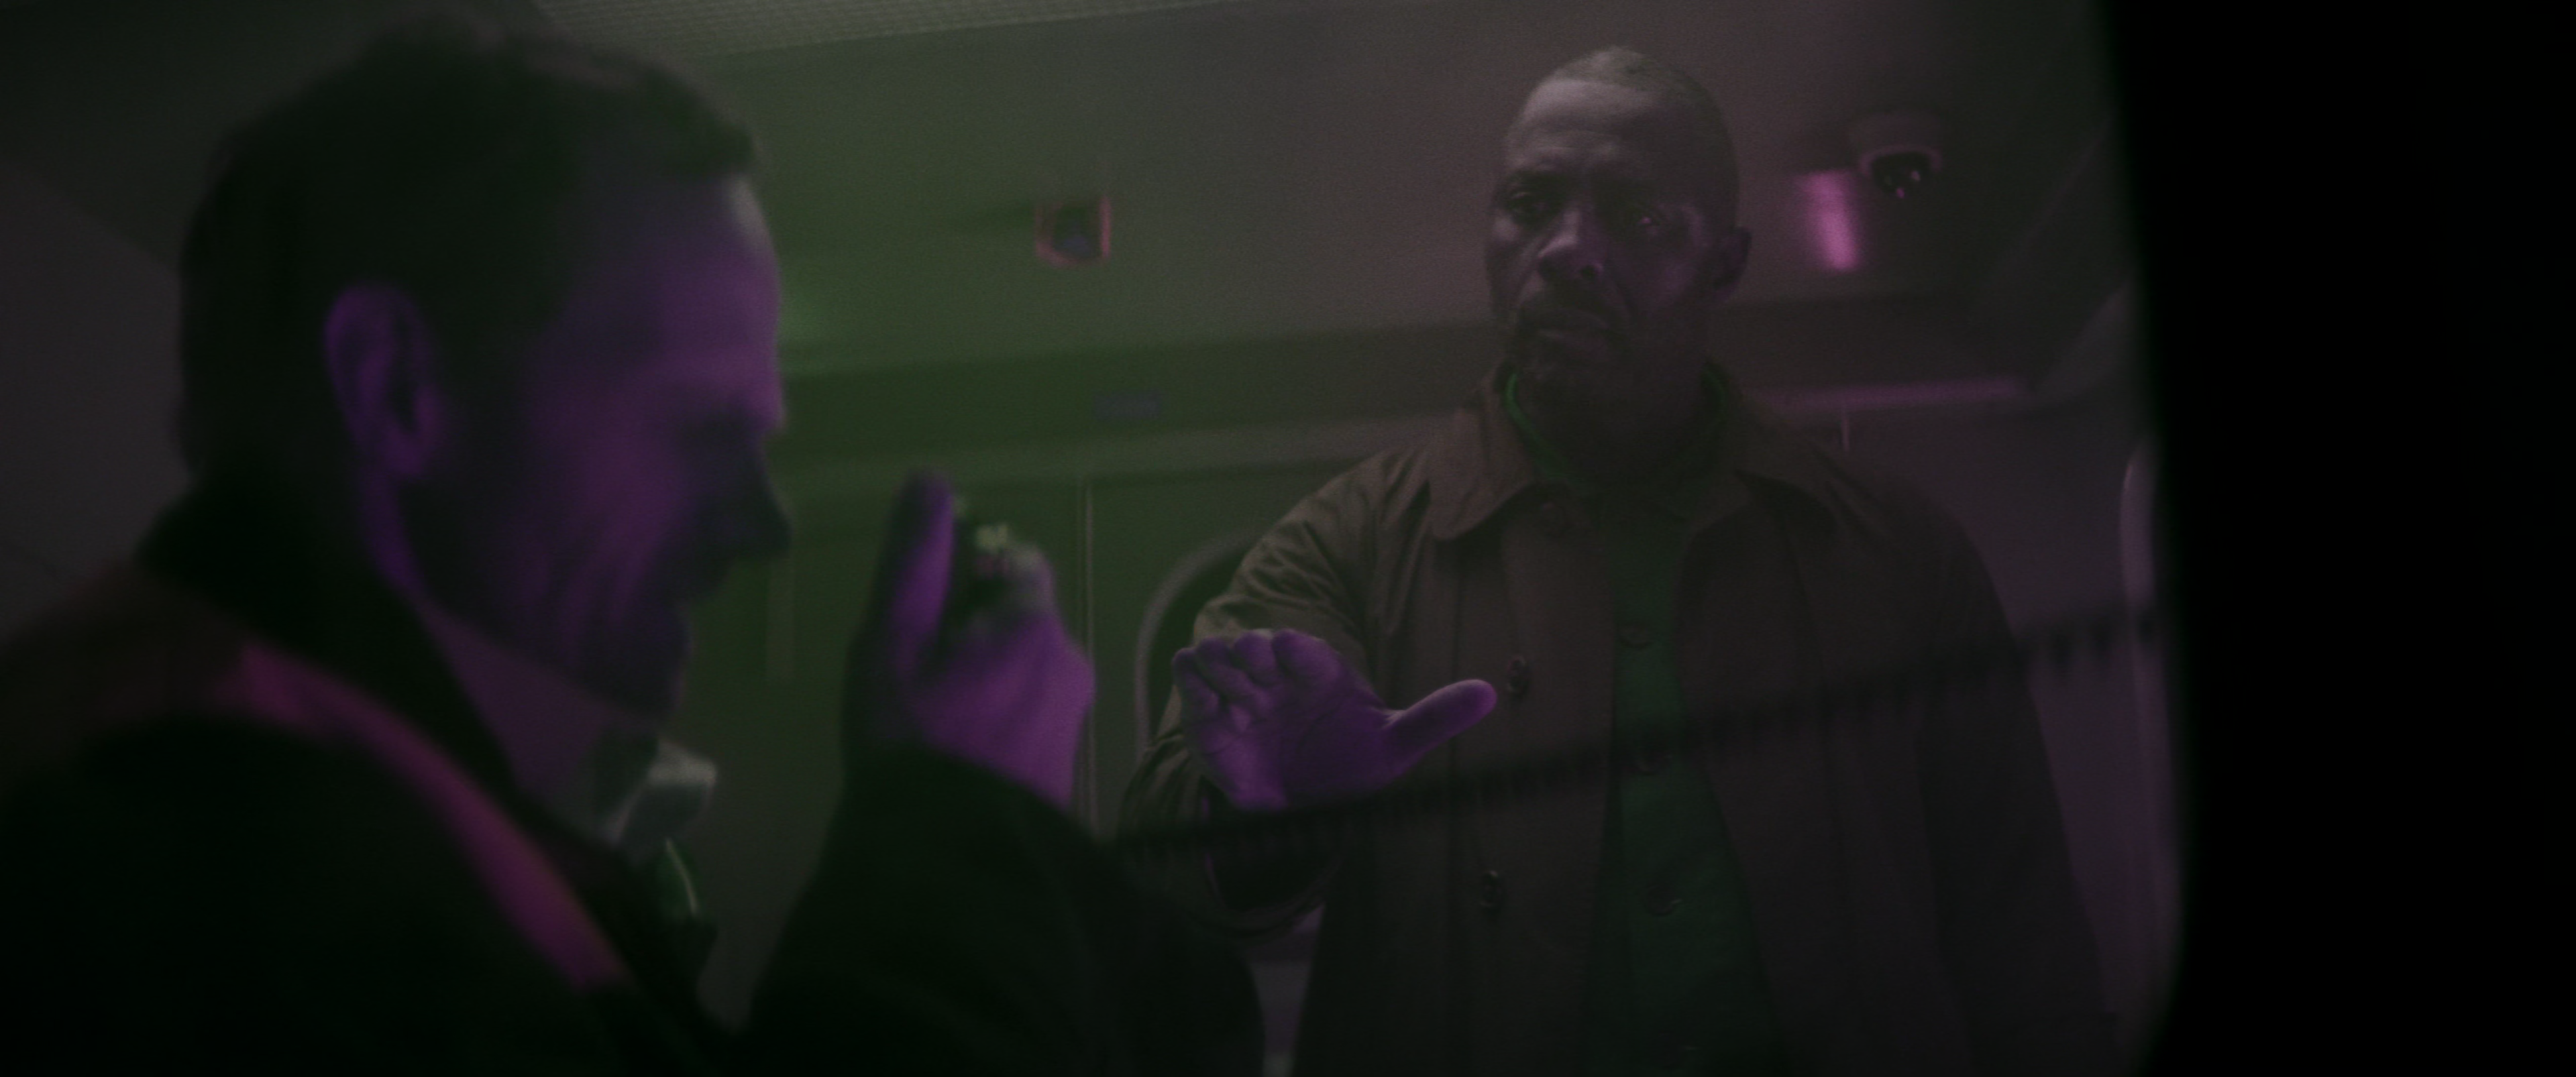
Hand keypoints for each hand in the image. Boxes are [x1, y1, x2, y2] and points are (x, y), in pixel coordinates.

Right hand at [842, 473, 1092, 808]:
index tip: (921, 620)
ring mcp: (1075, 716)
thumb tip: (931, 481)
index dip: (963, 575)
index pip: (1013, 558)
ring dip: (982, 675)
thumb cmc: (912, 739)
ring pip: (1022, 666)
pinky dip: (996, 716)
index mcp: (1035, 622)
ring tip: (932, 720)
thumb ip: (914, 558)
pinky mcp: (1066, 764)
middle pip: (1018, 615)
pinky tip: (956, 751)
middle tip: (916, 677)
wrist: (950, 860)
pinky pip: (1028, 712)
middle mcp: (1071, 660)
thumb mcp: (893, 640)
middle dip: (970, 630)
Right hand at [1174, 629, 1493, 812]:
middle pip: (1259, 648)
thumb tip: (1491, 694)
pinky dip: (1190, 675)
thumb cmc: (1351, 760)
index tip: (1291, 648)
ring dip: (1220, 661)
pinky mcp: (1210, 714)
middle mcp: (1279, 675)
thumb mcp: (1394, 746)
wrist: (1303, 797)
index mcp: (1322, 672)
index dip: (1298, 647)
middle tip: (1255, 660)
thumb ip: (1435, 718)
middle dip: (1254, 650)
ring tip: (1222, 672)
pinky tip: (1193, 673)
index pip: (1308, 652)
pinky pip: (1193, 683)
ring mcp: (1242, 692)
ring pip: (1223, 658)